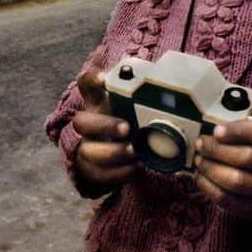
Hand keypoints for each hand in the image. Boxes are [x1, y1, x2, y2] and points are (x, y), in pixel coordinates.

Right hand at [71, 67, 137, 188]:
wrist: (114, 155)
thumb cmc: (129, 122)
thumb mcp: (132, 107)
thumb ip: (144, 97)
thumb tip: (171, 89)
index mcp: (97, 102)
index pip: (86, 83)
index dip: (91, 79)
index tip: (104, 79)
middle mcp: (89, 123)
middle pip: (81, 121)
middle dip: (104, 125)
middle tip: (127, 128)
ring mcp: (88, 147)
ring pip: (88, 151)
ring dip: (113, 152)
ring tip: (135, 151)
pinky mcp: (92, 169)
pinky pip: (100, 173)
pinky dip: (119, 171)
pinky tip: (136, 167)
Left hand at [193, 117, 251, 245]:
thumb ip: (248, 126)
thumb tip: (220, 116)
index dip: (238, 131)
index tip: (216, 131)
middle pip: (247, 157)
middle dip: (218, 150)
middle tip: (201, 144)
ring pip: (237, 181)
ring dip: (211, 169)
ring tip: (199, 160)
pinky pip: (229, 200)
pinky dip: (209, 188)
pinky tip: (201, 177)